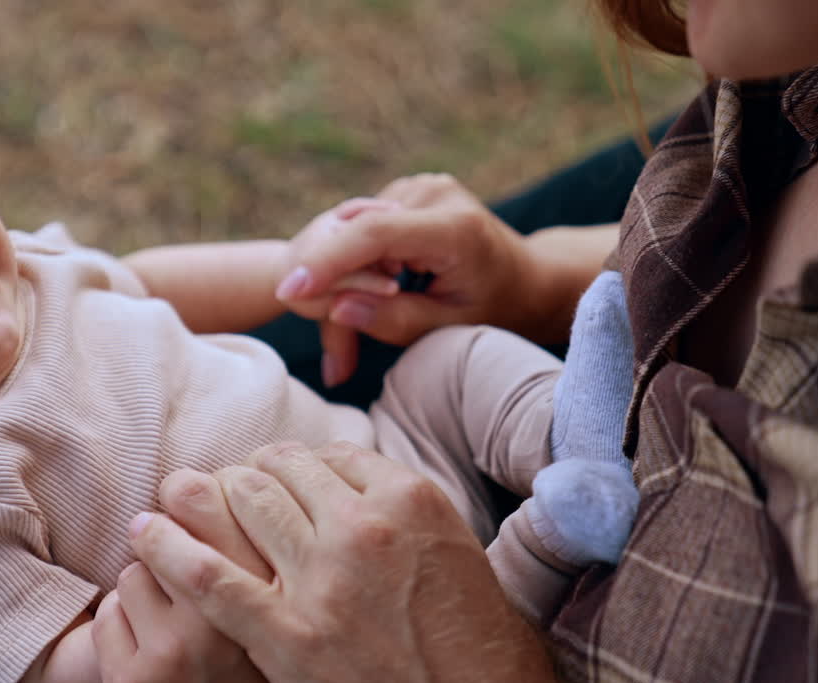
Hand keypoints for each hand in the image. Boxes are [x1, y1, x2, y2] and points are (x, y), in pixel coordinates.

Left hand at [93, 470, 293, 682]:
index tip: (202, 499)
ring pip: (136, 572)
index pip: (227, 496)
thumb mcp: (294, 623)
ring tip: (174, 626)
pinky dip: (121, 631)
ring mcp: (176, 658)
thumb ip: (280, 563)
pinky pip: (108, 616)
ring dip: (147, 593)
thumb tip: (253, 478)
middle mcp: (230, 627)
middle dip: (173, 543)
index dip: (207, 493)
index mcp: (280, 602)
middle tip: (174, 556)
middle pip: (174, 525)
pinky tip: (149, 657)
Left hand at [129, 442, 581, 682]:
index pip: (326, 454)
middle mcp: (364, 528)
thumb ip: (399, 514)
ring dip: (201, 497)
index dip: (291, 464)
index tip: (273, 477)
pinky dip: (169, 549)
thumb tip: (344, 486)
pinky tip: (146, 534)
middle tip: (225, 489)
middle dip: (244, 475)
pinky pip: (211, 576)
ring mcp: (323, 581)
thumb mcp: (456, 554)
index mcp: (409, 500)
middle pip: (277, 470)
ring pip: (238, 505)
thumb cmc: (476, 650)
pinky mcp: (287, 636)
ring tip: (178, 499)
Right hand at [275, 174, 537, 385]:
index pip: (375, 234)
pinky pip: (362, 230)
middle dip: (330, 286)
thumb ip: (395, 319)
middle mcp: (434, 194)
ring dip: (342, 279)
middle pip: (357, 234)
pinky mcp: (406, 191)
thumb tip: (338, 306)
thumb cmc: (496, 310)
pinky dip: (354, 265)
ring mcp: (419, 186)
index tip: (289, 291)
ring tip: (351, 342)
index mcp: (454, 227)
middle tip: (334, 360)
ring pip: (353, 233)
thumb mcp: (451, 328)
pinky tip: (371, 297)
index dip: (328, 261)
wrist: (528, 279)